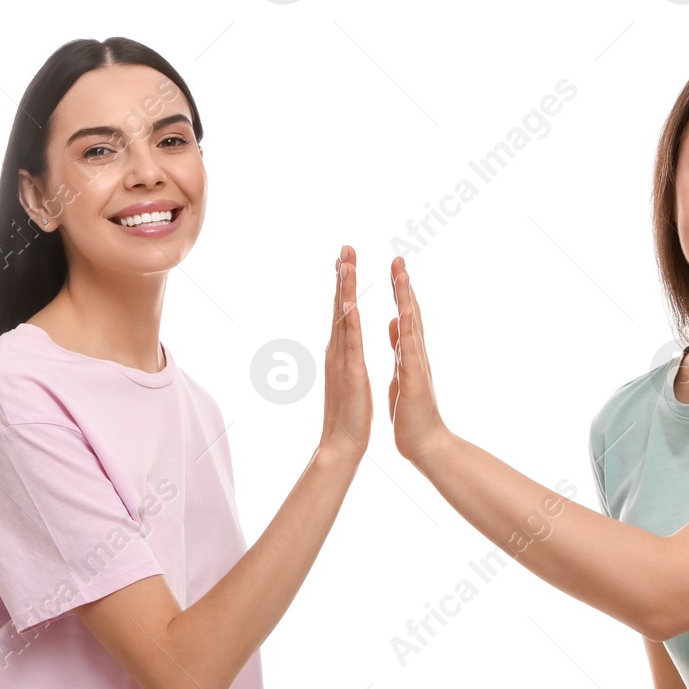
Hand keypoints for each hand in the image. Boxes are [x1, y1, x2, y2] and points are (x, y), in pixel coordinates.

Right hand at [319, 244, 371, 460]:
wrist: (342, 442)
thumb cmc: (350, 413)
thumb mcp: (350, 377)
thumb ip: (346, 356)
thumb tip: (344, 342)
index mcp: (341, 350)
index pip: (343, 311)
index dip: (345, 285)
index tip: (346, 259)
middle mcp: (337, 349)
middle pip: (340, 305)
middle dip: (342, 275)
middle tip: (345, 246)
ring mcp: (341, 358)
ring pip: (343, 316)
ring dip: (345, 288)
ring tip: (346, 261)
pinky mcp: (351, 371)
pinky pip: (350, 341)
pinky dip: (350, 319)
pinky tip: (351, 301)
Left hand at [386, 255, 452, 465]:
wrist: (425, 442)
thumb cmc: (412, 411)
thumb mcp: (402, 372)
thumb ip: (400, 346)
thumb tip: (394, 322)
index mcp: (408, 353)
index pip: (403, 315)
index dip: (398, 291)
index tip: (393, 268)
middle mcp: (415, 354)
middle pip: (410, 312)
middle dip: (403, 285)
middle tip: (398, 258)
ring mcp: (417, 364)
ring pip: (411, 324)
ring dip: (406, 298)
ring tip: (400, 274)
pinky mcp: (414, 378)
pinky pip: (409, 349)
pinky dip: (406, 329)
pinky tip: (401, 311)